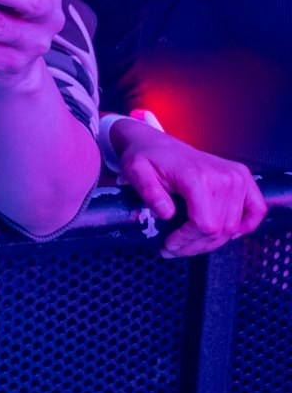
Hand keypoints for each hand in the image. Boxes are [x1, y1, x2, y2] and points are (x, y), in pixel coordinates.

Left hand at [112, 121, 265, 258]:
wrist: (156, 143)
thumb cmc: (145, 158)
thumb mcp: (136, 172)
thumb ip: (149, 193)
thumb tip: (166, 213)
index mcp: (197, 177)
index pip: (205, 225)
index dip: (187, 241)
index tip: (169, 246)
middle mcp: (223, 177)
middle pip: (220, 230)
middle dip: (196, 245)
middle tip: (175, 249)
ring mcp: (236, 177)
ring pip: (234, 227)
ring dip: (214, 241)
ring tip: (190, 242)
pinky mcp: (243, 177)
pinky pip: (257, 208)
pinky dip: (247, 224)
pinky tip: (228, 232)